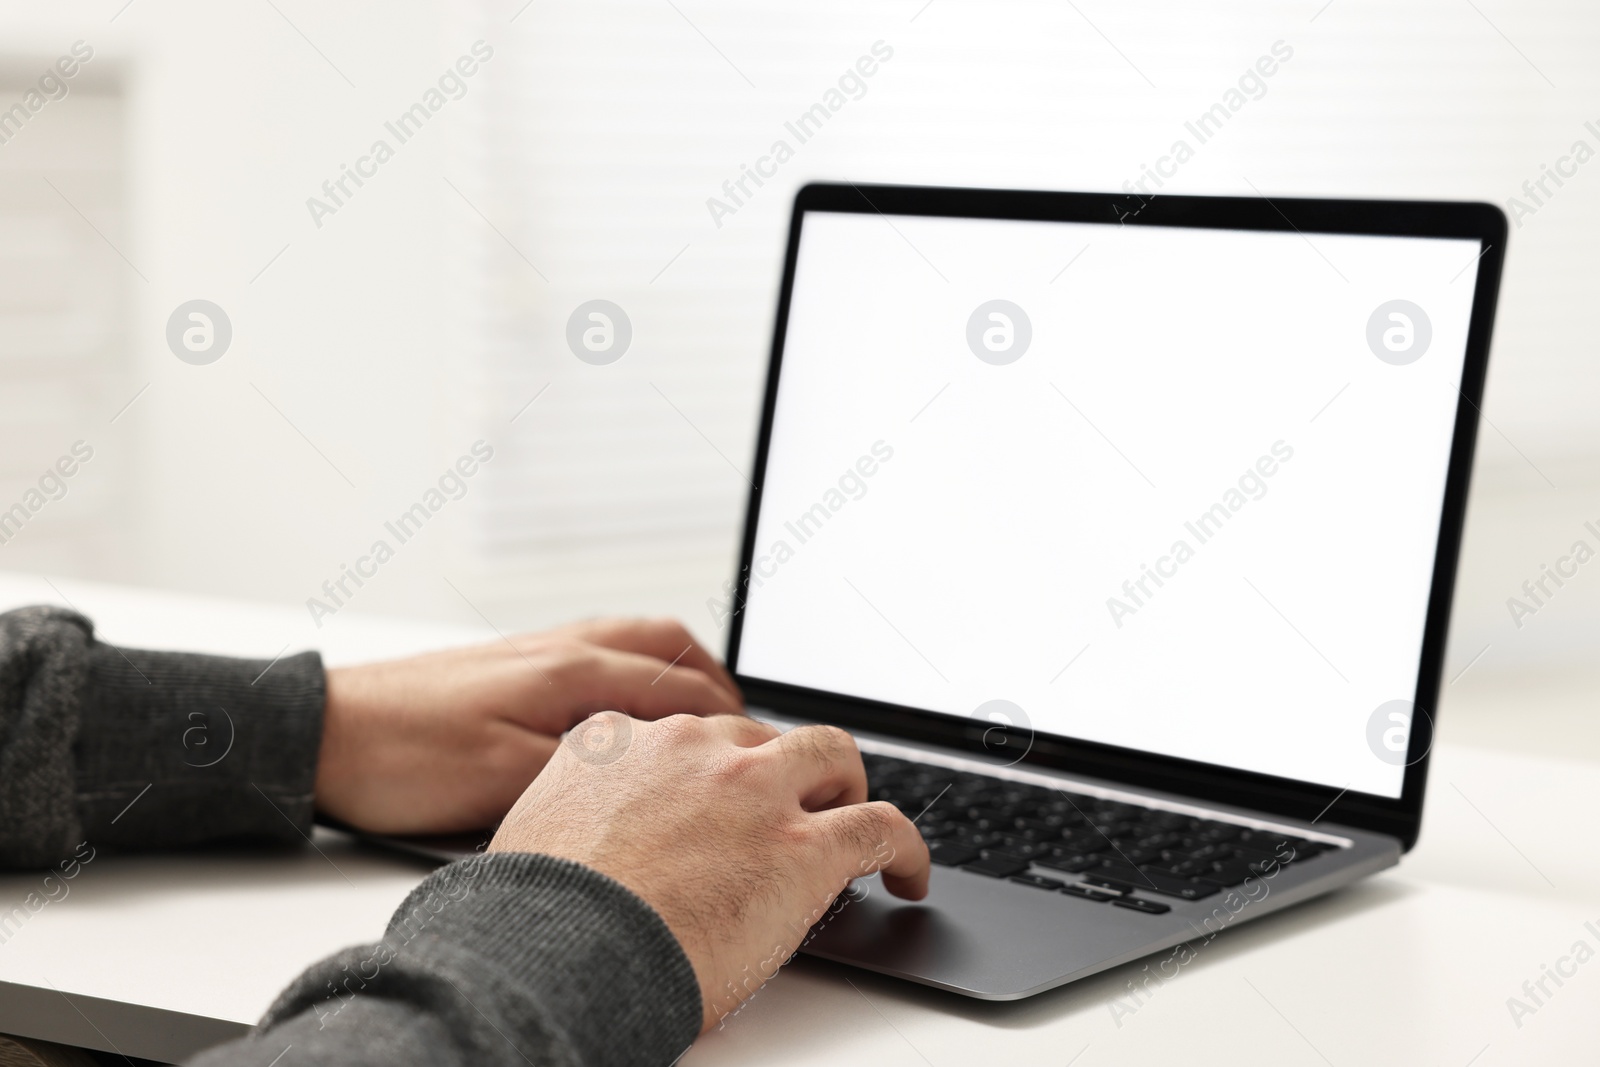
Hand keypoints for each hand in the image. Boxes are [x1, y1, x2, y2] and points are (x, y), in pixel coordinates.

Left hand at [314, 618, 742, 834]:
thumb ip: (587, 775)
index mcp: (570, 674)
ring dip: (681, 669)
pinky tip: (627, 707)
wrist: (327, 733)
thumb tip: (656, 781)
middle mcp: (560, 649)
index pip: (681, 691)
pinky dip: (637, 669)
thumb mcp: (503, 786)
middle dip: (719, 685)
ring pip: (635, 640)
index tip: (768, 753)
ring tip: (704, 713)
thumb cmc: (404, 758)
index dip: (734, 725)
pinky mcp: (512, 664)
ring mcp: (536, 650)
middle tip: (748, 728)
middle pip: (668, 646)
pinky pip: (599, 650)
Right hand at [489, 713, 930, 1031]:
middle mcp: (693, 749)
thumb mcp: (535, 830)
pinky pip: (882, 827)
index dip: (715, 763)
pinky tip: (909, 873)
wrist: (558, 951)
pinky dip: (907, 847)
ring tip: (854, 817)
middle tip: (792, 803)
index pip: (689, 731)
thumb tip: (585, 840)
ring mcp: (753, 791)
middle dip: (781, 766)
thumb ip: (575, 812)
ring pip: (831, 755)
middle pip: (762, 735)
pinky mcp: (802, 847)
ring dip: (845, 784)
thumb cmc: (539, 916)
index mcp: (621, 741)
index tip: (723, 787)